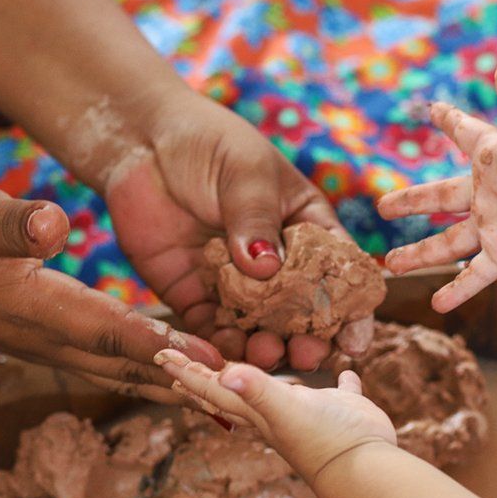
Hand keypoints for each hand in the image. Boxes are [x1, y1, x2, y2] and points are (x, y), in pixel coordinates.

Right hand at [0, 183, 222, 398]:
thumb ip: (9, 222)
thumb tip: (53, 224)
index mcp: (31, 306)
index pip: (105, 330)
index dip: (158, 345)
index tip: (208, 358)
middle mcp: (47, 340)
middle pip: (128, 368)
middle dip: (187, 383)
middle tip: (246, 395)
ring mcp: (53, 350)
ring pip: (125, 376)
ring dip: (178, 389)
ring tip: (237, 399)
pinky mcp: (59, 347)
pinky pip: (115, 369)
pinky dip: (156, 378)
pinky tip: (194, 381)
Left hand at [105, 92, 370, 370]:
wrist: (142, 142)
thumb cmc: (208, 144)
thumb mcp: (246, 172)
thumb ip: (257, 220)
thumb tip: (266, 270)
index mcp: (304, 231)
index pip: (336, 276)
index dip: (350, 311)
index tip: (354, 341)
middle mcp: (274, 265)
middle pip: (300, 314)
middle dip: (307, 340)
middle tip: (306, 355)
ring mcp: (234, 284)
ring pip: (257, 328)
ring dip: (264, 347)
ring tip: (263, 353)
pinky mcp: (193, 294)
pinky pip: (209, 328)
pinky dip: (218, 345)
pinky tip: (223, 352)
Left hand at [152, 348, 396, 483]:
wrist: (365, 470)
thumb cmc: (324, 439)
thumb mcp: (287, 410)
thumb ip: (257, 391)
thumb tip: (226, 372)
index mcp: (260, 413)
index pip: (215, 390)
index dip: (189, 373)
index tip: (162, 357)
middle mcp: (279, 413)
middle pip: (234, 394)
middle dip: (209, 379)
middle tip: (184, 366)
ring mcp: (311, 413)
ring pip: (280, 394)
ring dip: (265, 383)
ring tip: (255, 372)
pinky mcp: (345, 408)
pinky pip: (340, 390)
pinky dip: (342, 379)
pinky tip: (345, 370)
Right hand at [378, 57, 496, 312]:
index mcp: (490, 158)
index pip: (462, 133)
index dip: (447, 120)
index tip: (431, 110)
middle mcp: (485, 192)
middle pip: (437, 199)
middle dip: (410, 202)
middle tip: (384, 208)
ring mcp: (492, 224)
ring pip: (446, 243)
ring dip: (419, 254)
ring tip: (391, 265)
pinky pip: (475, 274)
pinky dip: (457, 290)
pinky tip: (437, 306)